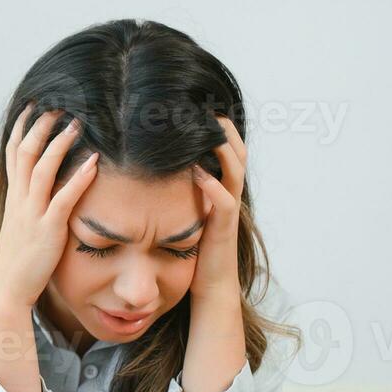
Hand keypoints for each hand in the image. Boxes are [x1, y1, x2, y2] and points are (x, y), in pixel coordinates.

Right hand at [0, 103, 99, 306]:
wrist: (7, 290)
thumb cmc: (18, 261)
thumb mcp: (21, 227)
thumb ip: (30, 207)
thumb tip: (45, 193)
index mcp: (13, 198)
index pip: (13, 153)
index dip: (22, 128)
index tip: (33, 107)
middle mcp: (19, 200)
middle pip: (25, 152)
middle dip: (40, 126)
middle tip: (57, 105)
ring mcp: (32, 214)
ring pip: (41, 168)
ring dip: (59, 144)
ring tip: (76, 124)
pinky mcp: (47, 230)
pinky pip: (63, 198)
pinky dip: (78, 178)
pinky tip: (93, 162)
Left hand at [188, 115, 246, 318]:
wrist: (209, 286)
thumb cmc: (193, 248)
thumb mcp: (185, 210)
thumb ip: (178, 187)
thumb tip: (154, 163)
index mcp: (219, 187)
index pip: (223, 149)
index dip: (215, 127)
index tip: (196, 106)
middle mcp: (227, 194)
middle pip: (236, 151)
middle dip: (224, 127)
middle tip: (207, 106)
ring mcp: (228, 210)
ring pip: (236, 169)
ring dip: (222, 147)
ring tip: (209, 127)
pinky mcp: (223, 229)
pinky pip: (225, 202)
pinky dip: (213, 186)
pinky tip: (198, 173)